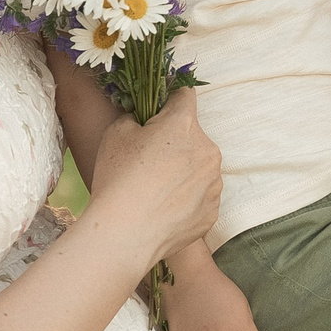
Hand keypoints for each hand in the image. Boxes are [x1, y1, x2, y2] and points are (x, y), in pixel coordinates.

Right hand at [84, 88, 218, 265]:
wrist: (124, 235)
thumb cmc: (118, 179)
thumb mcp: (116, 133)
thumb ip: (135, 117)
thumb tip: (144, 121)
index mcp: (184, 125)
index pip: (185, 95)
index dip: (169, 100)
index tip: (158, 111)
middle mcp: (208, 150)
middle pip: (193, 136)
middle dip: (175, 142)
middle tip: (148, 161)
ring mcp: (214, 183)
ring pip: (199, 167)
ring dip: (183, 171)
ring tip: (155, 190)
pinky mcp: (212, 211)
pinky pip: (201, 196)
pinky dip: (186, 199)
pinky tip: (163, 209)